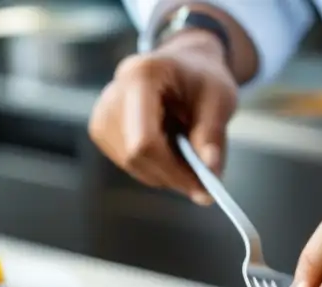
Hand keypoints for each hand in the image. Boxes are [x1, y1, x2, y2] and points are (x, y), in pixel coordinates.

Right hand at [89, 32, 237, 204]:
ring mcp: (103, 112)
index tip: (201, 188)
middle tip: (202, 182)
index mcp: (141, 76)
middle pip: (135, 156)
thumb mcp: (220, 100)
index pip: (144, 140)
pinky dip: (153, 167)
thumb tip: (210, 173)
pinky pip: (128, 163)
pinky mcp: (102, 129)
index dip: (172, 170)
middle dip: (171, 175)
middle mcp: (113, 93)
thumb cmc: (203, 78)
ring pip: (131, 164)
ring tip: (188, 152)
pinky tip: (170, 149)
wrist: (184, 64)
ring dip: (164, 171)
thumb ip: (213, 135)